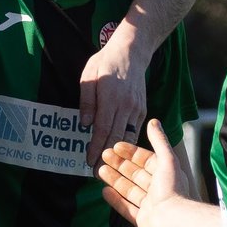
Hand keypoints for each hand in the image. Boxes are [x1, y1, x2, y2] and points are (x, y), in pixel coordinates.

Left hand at [77, 26, 146, 167]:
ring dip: (117, 154)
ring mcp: (136, 108)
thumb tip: (84, 124)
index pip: (102, 128)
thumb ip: (86, 101)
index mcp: (110, 97)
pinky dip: (127, 143)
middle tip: (96, 174)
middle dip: (106, 157)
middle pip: (116, 137)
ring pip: (127, 136)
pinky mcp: (142, 109)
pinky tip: (119, 153)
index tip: (89, 161)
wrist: (132, 53)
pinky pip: (134, 130)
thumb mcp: (88, 76)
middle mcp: (126, 105)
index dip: (96, 147)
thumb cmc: (106, 63)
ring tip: (107, 168)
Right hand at [98, 119, 185, 226]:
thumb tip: (154, 121)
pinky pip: (126, 208)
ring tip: (99, 170)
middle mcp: (157, 189)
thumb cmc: (171, 188)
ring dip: (114, 180)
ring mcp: (149, 205)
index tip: (115, 146)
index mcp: (165, 174)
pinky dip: (115, 200)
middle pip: (135, 174)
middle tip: (103, 156)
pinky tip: (104, 191)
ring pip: (129, 190)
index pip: (145, 160)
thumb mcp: (166, 159)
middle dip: (119, 165)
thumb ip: (159, 140)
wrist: (172, 219)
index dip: (130, 152)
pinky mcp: (142, 219)